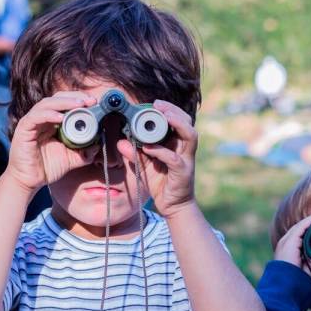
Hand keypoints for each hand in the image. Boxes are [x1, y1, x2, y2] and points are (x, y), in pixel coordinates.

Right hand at [5, 92, 99, 194]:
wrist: (30, 181)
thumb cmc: (48, 167)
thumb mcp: (72, 158)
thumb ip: (85, 152)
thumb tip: (98, 144)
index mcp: (53, 122)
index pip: (66, 103)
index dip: (80, 100)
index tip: (95, 103)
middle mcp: (42, 119)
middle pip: (57, 98)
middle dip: (75, 97)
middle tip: (91, 101)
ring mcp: (32, 123)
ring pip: (47, 104)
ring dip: (64, 102)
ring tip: (80, 105)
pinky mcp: (24, 130)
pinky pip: (35, 117)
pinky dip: (49, 115)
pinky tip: (61, 118)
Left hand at [117, 100, 196, 218]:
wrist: (173, 206)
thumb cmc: (161, 183)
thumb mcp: (145, 166)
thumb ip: (134, 153)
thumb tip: (120, 142)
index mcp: (177, 144)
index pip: (179, 120)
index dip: (169, 109)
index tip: (154, 103)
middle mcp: (185, 149)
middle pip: (188, 122)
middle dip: (173, 111)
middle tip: (157, 105)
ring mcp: (186, 160)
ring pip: (189, 135)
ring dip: (177, 123)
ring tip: (163, 116)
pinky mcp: (183, 172)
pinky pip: (174, 159)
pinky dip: (161, 151)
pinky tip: (148, 148)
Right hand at [274, 213, 310, 275]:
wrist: (286, 287)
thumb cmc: (296, 280)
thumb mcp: (308, 267)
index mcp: (288, 248)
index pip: (300, 233)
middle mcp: (285, 243)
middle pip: (301, 227)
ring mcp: (286, 241)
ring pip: (302, 224)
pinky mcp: (290, 241)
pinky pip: (303, 225)